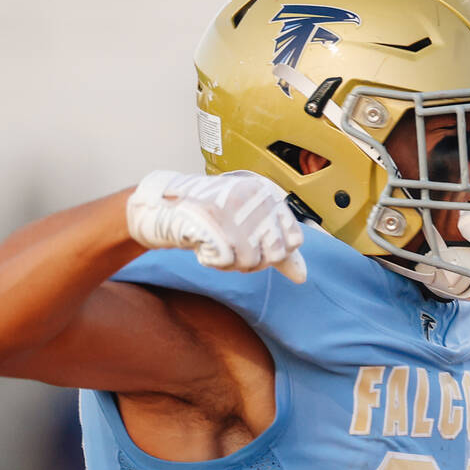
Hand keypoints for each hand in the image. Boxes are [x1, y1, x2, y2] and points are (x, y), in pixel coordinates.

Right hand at [126, 170, 306, 282]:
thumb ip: (278, 249)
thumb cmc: (214, 219)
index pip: (293, 240)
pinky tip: (204, 243)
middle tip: (231, 243)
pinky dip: (213, 259)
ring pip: (250, 261)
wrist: (168, 207)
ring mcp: (235, 208)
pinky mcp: (214, 222)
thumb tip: (302, 277)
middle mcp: (256, 197)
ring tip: (216, 241)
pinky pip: (226, 261)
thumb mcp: (251, 228)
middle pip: (274, 254)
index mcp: (268, 193)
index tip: (252, 241)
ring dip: (230, 260)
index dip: (273, 251)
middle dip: (252, 259)